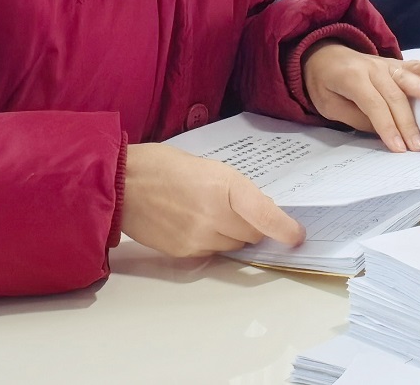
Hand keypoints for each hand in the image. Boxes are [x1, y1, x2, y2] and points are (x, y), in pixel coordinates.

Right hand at [120, 142, 302, 256]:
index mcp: (225, 187)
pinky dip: (212, 241)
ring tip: (210, 212)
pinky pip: (211, 251)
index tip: (297, 236)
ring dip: (233, 234)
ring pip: (233, 246)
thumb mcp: (210, 167)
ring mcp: (198, 238)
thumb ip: (237, 191)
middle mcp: (214, 217)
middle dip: (254, 226)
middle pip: (252, 235)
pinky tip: (194, 222)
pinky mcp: (183, 252)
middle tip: (240, 210)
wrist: (121, 184)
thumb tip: (260, 211)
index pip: (265, 216)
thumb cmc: (164, 166)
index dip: (285, 229)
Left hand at [300, 43, 419, 151]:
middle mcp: (371, 68)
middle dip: (407, 122)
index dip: (387, 126)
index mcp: (351, 78)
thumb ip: (355, 117)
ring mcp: (384, 63)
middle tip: (419, 146)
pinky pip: (412, 65)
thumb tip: (383, 130)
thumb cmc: (323, 84)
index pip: (373, 105)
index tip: (398, 148)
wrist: (321, 55)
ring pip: (405, 78)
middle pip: (393, 96)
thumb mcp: (328, 106)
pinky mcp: (392, 63)